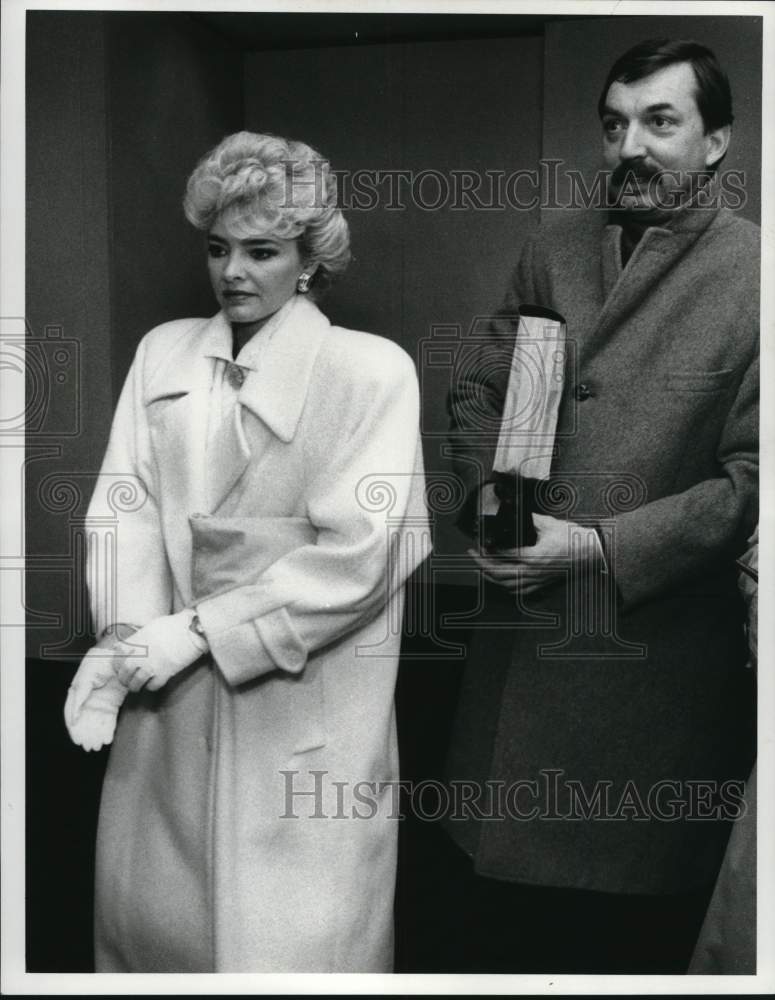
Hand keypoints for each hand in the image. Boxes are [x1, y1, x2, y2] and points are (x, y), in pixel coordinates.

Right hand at [64, 646, 128, 750]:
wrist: (117, 653)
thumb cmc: (98, 662)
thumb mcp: (87, 677)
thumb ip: (80, 695)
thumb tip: (75, 717)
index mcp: (77, 693)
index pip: (73, 715)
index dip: (75, 729)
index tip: (77, 740)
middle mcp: (88, 700)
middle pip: (85, 722)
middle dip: (87, 735)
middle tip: (90, 747)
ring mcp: (100, 701)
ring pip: (97, 722)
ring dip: (97, 735)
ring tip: (98, 746)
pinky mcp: (113, 702)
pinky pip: (109, 718)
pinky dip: (108, 729)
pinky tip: (108, 738)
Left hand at [113, 610, 206, 692]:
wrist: (191, 631)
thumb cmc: (174, 625)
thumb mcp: (151, 626)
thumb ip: (138, 637)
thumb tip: (130, 643)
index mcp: (137, 641)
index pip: (118, 655)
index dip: (116, 662)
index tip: (118, 665)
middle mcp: (141, 654)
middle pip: (125, 671)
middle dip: (123, 678)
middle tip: (125, 680)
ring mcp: (152, 665)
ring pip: (136, 683)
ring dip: (134, 686)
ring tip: (136, 687)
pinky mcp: (165, 673)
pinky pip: (152, 686)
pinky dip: (150, 687)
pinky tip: (152, 684)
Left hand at [468, 513, 603, 595]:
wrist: (591, 553)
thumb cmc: (573, 538)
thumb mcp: (549, 523)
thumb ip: (529, 519)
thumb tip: (514, 514)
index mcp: (533, 556)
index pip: (503, 554)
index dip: (488, 549)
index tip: (479, 542)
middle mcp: (533, 571)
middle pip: (499, 572)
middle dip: (481, 564)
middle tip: (472, 554)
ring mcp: (537, 580)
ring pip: (507, 584)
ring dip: (491, 577)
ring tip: (481, 568)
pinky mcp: (542, 584)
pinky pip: (520, 591)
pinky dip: (506, 587)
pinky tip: (500, 581)